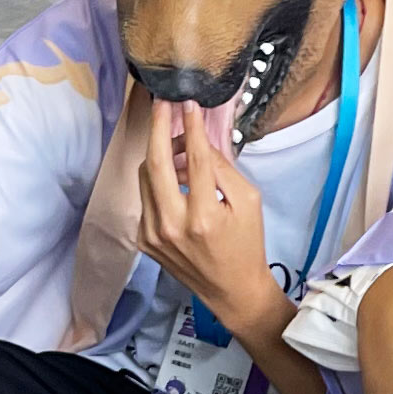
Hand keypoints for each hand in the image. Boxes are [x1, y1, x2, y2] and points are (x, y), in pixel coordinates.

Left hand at [132, 107, 285, 339]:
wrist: (231, 290)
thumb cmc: (246, 245)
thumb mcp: (248, 202)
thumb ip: (223, 169)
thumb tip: (200, 141)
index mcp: (204, 216)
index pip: (195, 159)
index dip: (190, 126)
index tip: (188, 103)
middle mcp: (172, 225)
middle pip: (156, 163)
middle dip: (158, 127)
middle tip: (162, 104)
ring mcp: (153, 234)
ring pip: (146, 176)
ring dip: (160, 154)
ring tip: (180, 145)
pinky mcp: (144, 240)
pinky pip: (146, 197)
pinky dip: (158, 181)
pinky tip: (176, 179)